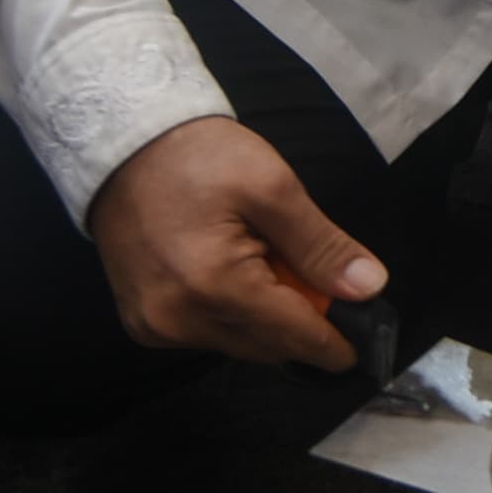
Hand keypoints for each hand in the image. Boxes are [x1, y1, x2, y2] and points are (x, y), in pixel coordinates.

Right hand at [86, 115, 385, 369]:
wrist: (123, 144)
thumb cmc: (198, 156)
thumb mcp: (273, 187)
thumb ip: (321, 246)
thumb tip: (368, 289)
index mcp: (213, 286)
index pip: (294, 336)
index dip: (335, 342)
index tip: (364, 344)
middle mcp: (179, 319)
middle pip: (268, 347)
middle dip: (300, 322)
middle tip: (313, 277)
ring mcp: (155, 326)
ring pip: (239, 345)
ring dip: (265, 318)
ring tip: (263, 261)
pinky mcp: (142, 323)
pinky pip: (206, 335)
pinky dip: (232, 315)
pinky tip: (232, 273)